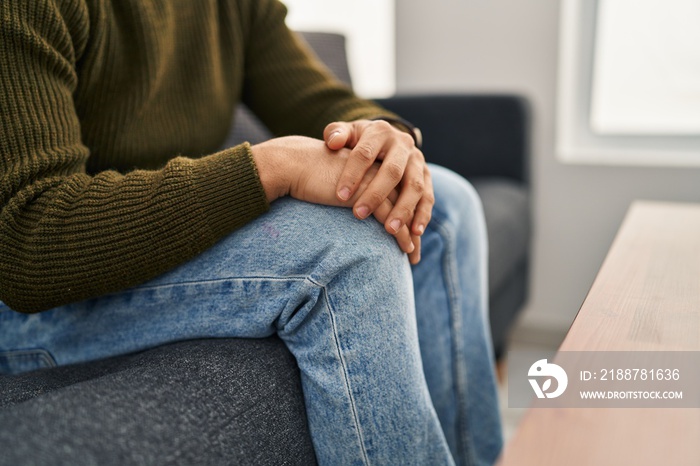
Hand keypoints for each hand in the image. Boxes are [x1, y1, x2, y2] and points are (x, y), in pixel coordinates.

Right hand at [251, 136, 417, 260]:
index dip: (408, 216)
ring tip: (410, 254)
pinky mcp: (365, 188)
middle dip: (414, 228)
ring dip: (408, 233)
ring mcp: (375, 177)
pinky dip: (398, 231)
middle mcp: (381, 167)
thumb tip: (357, 216)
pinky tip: (403, 247)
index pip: (401, 192)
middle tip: (415, 254)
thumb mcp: (339, 185)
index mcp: (377, 164)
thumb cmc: (311, 177)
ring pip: (402, 207)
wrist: (294, 164)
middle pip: (407, 200)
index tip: (411, 240)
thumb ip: (352, 195)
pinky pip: (389, 213)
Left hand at [323, 120, 433, 255]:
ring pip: (414, 186)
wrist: (384, 140)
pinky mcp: (427, 176)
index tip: (340, 196)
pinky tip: (414, 233)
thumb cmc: (356, 142)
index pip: (365, 154)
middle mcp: (402, 144)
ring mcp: (418, 160)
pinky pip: (428, 197)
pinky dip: (423, 215)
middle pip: (392, 171)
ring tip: (390, 230)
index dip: (352, 174)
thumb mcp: (346, 133)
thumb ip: (336, 134)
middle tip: (359, 215)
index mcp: (380, 132)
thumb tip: (333, 142)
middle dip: (376, 195)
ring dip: (403, 209)